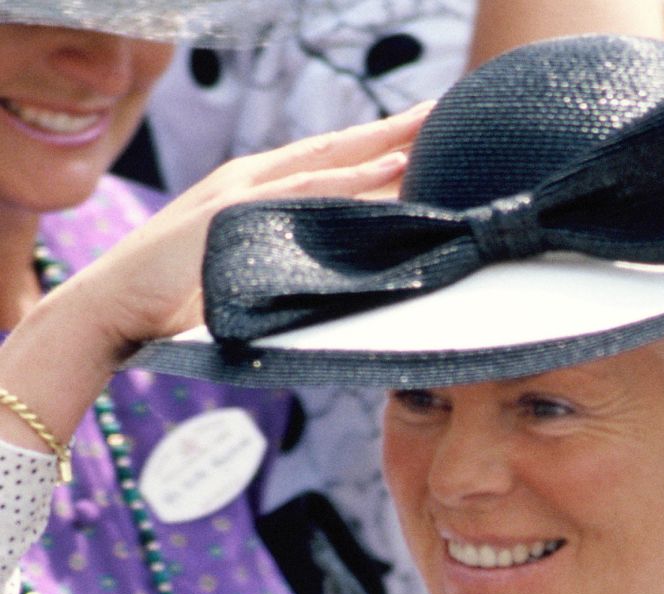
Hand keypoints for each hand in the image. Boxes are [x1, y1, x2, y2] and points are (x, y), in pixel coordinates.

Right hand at [81, 101, 432, 360]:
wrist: (115, 307)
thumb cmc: (178, 298)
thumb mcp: (244, 271)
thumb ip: (284, 261)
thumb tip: (336, 277)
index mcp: (257, 192)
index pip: (329, 161)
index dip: (377, 145)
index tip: (423, 136)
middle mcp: (253, 180)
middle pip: (338, 148)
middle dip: (392, 129)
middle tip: (445, 113)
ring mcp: (243, 192)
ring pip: (330, 160)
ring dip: (385, 142)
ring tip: (434, 127)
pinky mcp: (234, 213)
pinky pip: (306, 191)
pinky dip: (352, 177)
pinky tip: (392, 165)